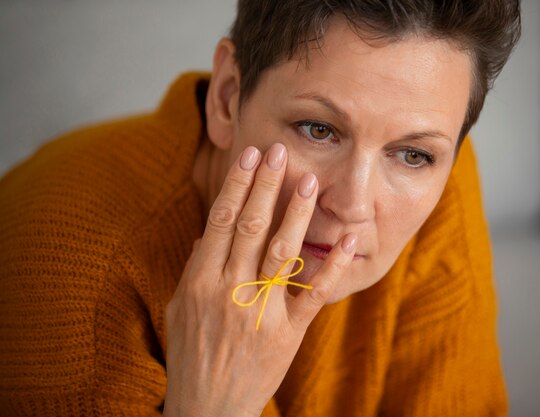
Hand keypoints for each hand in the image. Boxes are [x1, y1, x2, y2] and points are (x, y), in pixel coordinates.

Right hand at [163, 143, 356, 416]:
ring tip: (310, 180)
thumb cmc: (192, 355)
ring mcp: (261, 310)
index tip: (250, 155)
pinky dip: (333, 264)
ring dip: (297, 213)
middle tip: (279, 151)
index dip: (237, 184)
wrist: (209, 407)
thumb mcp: (180, 308)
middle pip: (251, 226)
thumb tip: (209, 232)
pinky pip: (314, 293)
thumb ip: (195, 268)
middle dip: (266, 184)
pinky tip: (350, 238)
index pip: (221, 220)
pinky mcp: (288, 331)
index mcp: (201, 281)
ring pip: (282, 251)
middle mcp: (230, 290)